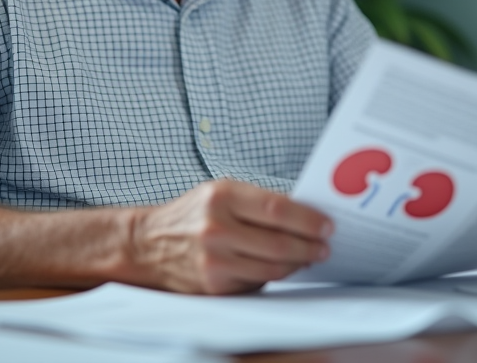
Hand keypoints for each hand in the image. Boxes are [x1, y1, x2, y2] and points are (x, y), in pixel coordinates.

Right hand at [127, 180, 332, 293]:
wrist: (149, 243)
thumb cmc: (191, 214)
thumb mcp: (220, 192)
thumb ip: (258, 201)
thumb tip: (305, 214)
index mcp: (221, 196)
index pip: (278, 209)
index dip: (309, 219)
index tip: (327, 224)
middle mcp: (216, 228)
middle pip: (280, 243)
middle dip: (310, 246)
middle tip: (325, 245)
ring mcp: (214, 260)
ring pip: (273, 267)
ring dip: (298, 263)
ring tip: (311, 256)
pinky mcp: (215, 285)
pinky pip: (258, 281)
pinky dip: (276, 275)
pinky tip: (285, 266)